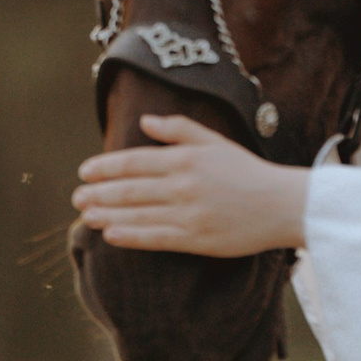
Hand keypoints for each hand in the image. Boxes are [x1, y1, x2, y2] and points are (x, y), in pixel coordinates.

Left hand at [73, 115, 309, 255]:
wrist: (283, 204)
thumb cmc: (248, 172)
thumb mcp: (215, 141)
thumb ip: (178, 129)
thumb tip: (144, 122)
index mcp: (186, 159)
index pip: (135, 161)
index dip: (106, 167)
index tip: (85, 171)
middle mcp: (183, 185)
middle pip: (130, 189)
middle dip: (99, 192)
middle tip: (77, 197)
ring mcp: (189, 213)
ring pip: (138, 213)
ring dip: (107, 214)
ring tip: (86, 215)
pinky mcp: (197, 238)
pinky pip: (155, 237)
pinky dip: (130, 235)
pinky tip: (110, 234)